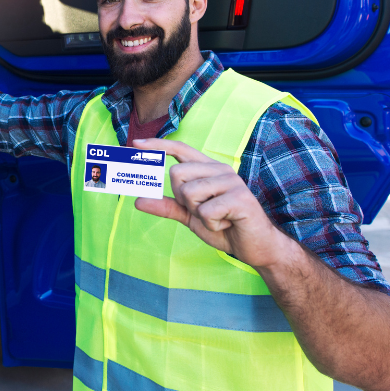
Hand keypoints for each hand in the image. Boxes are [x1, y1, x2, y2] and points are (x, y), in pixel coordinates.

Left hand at [130, 138, 296, 269]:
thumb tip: (138, 201)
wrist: (255, 247)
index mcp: (208, 169)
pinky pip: (205, 211)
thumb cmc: (224, 227)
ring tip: (217, 217)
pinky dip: (211, 224)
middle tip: (202, 210)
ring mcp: (231, 181)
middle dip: (182, 199)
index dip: (158, 145)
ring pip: (189, 193)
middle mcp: (219, 169)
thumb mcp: (190, 217)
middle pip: (176, 174)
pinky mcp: (240, 198)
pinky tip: (227, 223)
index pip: (180, 149)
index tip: (135, 143)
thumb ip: (167, 206)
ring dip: (198, 213)